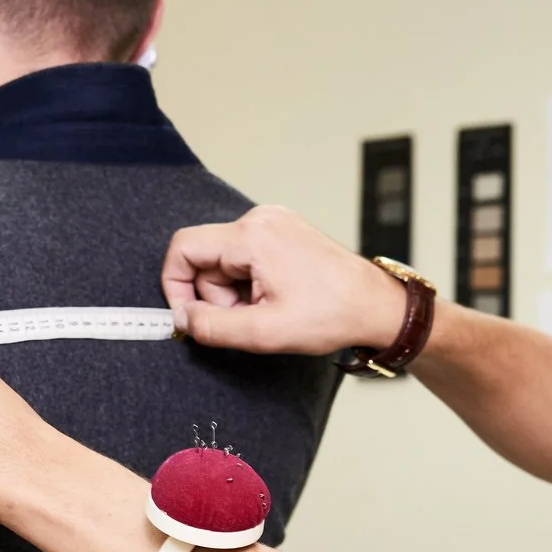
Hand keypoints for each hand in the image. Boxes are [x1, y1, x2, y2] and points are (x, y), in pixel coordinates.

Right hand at [162, 205, 408, 355]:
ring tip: (268, 310)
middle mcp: (261, 219)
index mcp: (252, 236)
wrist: (376, 306)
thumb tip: (182, 319)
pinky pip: (246, 257)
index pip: (184, 248)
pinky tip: (276, 298)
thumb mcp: (265, 332)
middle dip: (217, 296)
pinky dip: (252, 283)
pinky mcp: (284, 231)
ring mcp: (274, 222)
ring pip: (226, 260)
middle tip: (248, 319)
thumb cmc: (332, 315)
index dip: (175, 285)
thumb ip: (213, 327)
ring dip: (236, 292)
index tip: (191, 316)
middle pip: (207, 258)